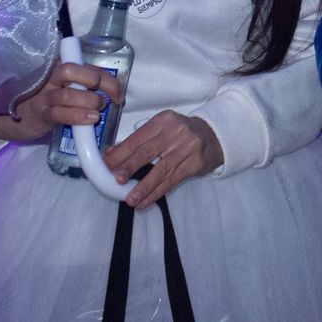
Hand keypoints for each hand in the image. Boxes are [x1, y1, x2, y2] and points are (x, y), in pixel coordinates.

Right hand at [0, 60, 124, 142]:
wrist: (17, 118)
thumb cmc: (49, 101)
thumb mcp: (65, 89)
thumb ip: (84, 87)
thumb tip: (113, 94)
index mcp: (61, 68)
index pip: (87, 66)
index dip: (107, 79)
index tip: (118, 94)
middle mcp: (51, 78)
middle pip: (71, 70)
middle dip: (94, 81)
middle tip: (104, 99)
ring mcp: (44, 96)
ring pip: (67, 94)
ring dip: (88, 102)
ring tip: (97, 112)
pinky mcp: (41, 114)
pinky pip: (60, 114)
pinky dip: (78, 116)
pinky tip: (90, 120)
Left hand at [104, 111, 224, 210]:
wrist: (214, 136)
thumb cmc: (182, 133)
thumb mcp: (161, 129)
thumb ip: (139, 140)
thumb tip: (112, 152)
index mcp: (163, 120)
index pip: (138, 138)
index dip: (121, 152)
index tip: (107, 165)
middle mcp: (176, 132)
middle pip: (148, 151)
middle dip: (130, 167)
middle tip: (117, 180)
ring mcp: (187, 148)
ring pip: (161, 170)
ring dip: (144, 186)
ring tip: (130, 199)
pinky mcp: (195, 163)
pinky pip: (172, 181)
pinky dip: (157, 193)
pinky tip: (145, 201)